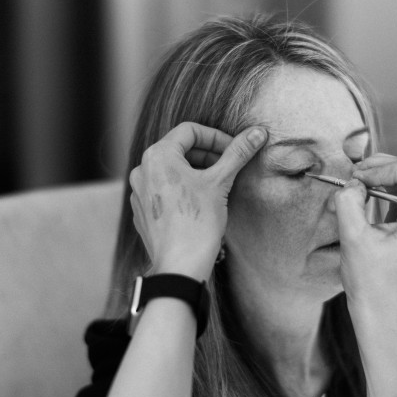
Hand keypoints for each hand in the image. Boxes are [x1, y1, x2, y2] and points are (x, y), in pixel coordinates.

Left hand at [129, 123, 266, 279]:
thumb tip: (258, 132)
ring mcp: (139, 192)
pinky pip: (163, 190)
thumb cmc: (198, 222)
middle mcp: (142, 170)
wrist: (180, 266)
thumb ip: (238, 152)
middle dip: (207, 155)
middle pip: (179, 150)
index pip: (190, 131)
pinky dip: (183, 190)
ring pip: (171, 171)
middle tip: (229, 167)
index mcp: (158, 156)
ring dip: (196, 172)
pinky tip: (200, 205)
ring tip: (217, 186)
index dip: (216, 137)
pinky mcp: (142, 211)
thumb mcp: (221, 182)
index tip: (234, 149)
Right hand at [334, 154, 396, 331]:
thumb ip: (348, 202)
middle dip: (377, 170)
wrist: (380, 313)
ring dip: (377, 181)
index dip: (378, 168)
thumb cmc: (370, 282)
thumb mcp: (353, 237)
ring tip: (354, 189)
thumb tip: (351, 182)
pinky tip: (362, 201)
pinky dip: (380, 193)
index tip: (355, 180)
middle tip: (352, 180)